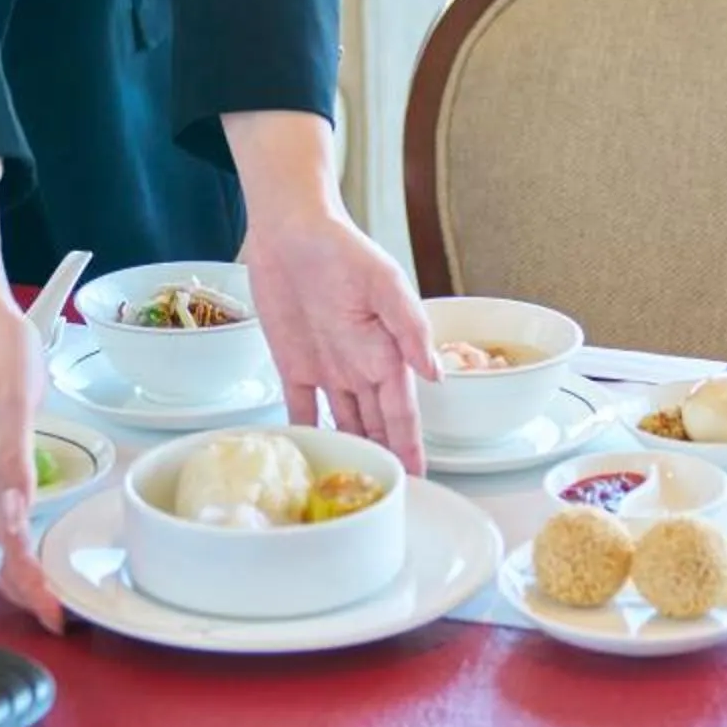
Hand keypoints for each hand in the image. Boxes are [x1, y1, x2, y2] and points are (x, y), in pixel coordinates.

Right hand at [0, 286, 62, 631]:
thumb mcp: (13, 400)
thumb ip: (11, 460)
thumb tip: (13, 515)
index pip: (9, 546)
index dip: (31, 584)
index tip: (53, 614)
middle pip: (1, 550)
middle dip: (26, 590)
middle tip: (57, 618)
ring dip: (18, 569)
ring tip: (41, 595)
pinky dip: (10, 539)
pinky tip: (19, 545)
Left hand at [225, 112, 438, 471]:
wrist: (290, 227)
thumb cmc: (341, 246)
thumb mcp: (383, 281)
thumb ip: (409, 326)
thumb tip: (436, 374)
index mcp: (385, 352)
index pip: (402, 412)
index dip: (410, 446)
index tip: (421, 480)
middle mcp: (360, 366)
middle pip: (378, 425)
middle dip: (387, 459)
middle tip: (393, 499)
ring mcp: (327, 368)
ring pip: (346, 423)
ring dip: (354, 451)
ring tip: (358, 487)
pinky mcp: (294, 364)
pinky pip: (301, 408)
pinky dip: (307, 433)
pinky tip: (312, 457)